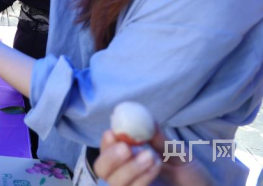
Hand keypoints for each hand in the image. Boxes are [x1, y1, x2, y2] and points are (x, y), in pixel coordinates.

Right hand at [94, 129, 212, 185]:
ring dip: (129, 169)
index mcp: (129, 160)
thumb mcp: (178, 155)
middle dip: (111, 158)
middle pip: (102, 170)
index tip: (112, 133)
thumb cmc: (194, 178)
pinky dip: (140, 180)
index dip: (105, 143)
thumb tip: (146, 118)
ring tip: (152, 157)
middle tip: (127, 148)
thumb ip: (160, 141)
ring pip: (114, 184)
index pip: (106, 152)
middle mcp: (126, 177)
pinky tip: (156, 167)